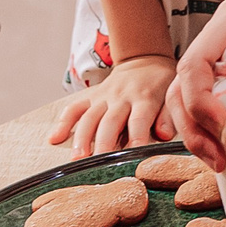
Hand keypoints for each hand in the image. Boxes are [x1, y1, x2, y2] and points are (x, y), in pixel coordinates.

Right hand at [49, 57, 177, 156]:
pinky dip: (63, 123)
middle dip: (103, 144)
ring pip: (89, 117)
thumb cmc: (161, 84)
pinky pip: (74, 108)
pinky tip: (53, 139)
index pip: (138, 120)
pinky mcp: (91, 96)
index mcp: (144, 98)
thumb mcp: (171, 94)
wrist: (145, 61)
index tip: (133, 156)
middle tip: (98, 165)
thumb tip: (163, 135)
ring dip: (82, 138)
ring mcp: (103, 97)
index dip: (136, 138)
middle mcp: (121, 97)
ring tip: (76, 159)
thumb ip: (167, 116)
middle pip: (110, 122)